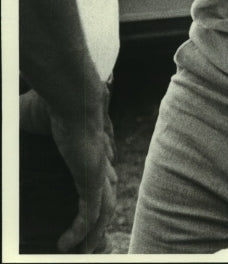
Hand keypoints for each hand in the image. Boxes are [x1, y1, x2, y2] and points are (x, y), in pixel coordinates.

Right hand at [19, 88, 115, 252]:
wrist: (71, 93)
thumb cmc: (47, 101)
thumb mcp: (23, 121)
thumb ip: (13, 137)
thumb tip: (3, 139)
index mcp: (85, 147)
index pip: (95, 176)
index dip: (91, 193)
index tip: (78, 212)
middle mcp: (95, 161)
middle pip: (103, 196)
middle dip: (97, 221)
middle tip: (85, 244)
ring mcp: (96, 170)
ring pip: (102, 210)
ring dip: (91, 234)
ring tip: (79, 252)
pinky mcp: (92, 178)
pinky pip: (91, 214)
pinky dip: (80, 232)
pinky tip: (64, 245)